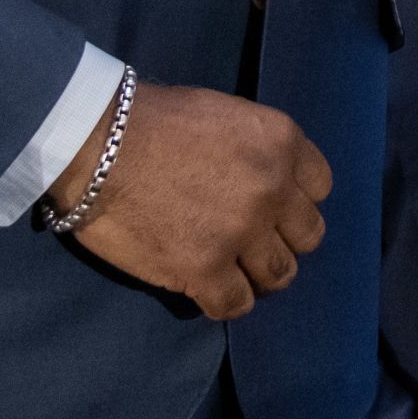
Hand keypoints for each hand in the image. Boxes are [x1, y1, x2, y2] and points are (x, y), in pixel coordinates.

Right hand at [56, 81, 328, 320]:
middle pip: (308, 235)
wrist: (97, 143)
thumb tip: (263, 177)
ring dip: (257, 274)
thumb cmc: (151, 120)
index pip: (320, 187)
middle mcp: (273, 188)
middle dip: (281, 239)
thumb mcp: (225, 114)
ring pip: (279, 274)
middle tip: (250, 241)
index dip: (294, 201)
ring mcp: (242, 232)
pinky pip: (235, 304)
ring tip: (231, 269)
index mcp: (281, 142)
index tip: (272, 207)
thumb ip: (255, 149)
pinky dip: (224, 300)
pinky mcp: (205, 269)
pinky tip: (205, 287)